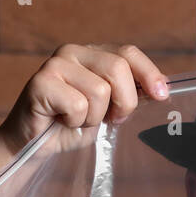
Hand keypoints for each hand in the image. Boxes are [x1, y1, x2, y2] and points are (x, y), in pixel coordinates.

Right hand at [0, 42, 169, 157]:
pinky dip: (74, 122)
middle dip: (123, 102)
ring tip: (77, 119)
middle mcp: (74, 52)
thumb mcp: (108, 108)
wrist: (33, 144)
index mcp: (93, 53)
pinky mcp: (41, 82)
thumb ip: (129, 93)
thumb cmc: (70, 125)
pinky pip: (77, 105)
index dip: (149, 73)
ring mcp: (56, 64)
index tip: (162, 95)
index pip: (128, 53)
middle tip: (109, 119)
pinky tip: (61, 120)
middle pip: (118, 69)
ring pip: (99, 91)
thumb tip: (161, 89)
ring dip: (93, 117)